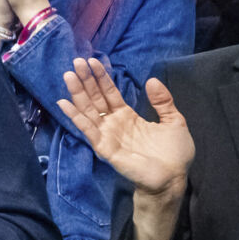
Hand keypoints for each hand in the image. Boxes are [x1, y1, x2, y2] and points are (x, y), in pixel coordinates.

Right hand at [59, 58, 192, 199]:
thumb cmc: (174, 154)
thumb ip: (163, 101)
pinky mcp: (105, 148)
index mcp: (128, 117)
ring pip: (89, 110)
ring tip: (68, 75)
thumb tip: (151, 80)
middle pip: (96, 98)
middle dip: (86, 80)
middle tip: (76, 62)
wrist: (173, 178)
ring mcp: (108, 135)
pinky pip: (88, 130)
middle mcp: (114, 124)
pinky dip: (76, 117)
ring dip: (77, 93)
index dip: (101, 78)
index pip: (110, 93)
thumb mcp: (173, 121)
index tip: (92, 61)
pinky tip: (64, 103)